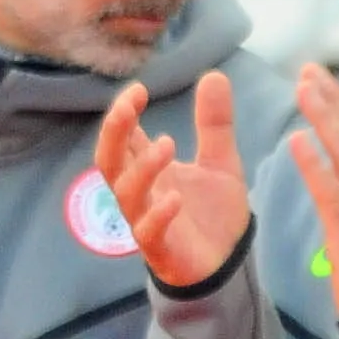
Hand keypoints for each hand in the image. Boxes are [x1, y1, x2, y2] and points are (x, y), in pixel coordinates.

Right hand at [99, 71, 252, 290]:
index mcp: (149, 169)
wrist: (228, 264)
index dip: (123, 113)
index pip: (124, 136)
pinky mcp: (161, 249)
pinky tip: (175, 198)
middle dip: (114, 131)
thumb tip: (214, 74)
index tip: (138, 89)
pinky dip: (158, 214)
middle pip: (109, 160)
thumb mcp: (221, 161)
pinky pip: (148, 232)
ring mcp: (145, 220)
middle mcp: (141, 192)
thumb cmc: (213, 213)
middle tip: (129, 104)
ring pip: (126, 193)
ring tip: (167, 143)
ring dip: (141, 167)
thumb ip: (215, 123)